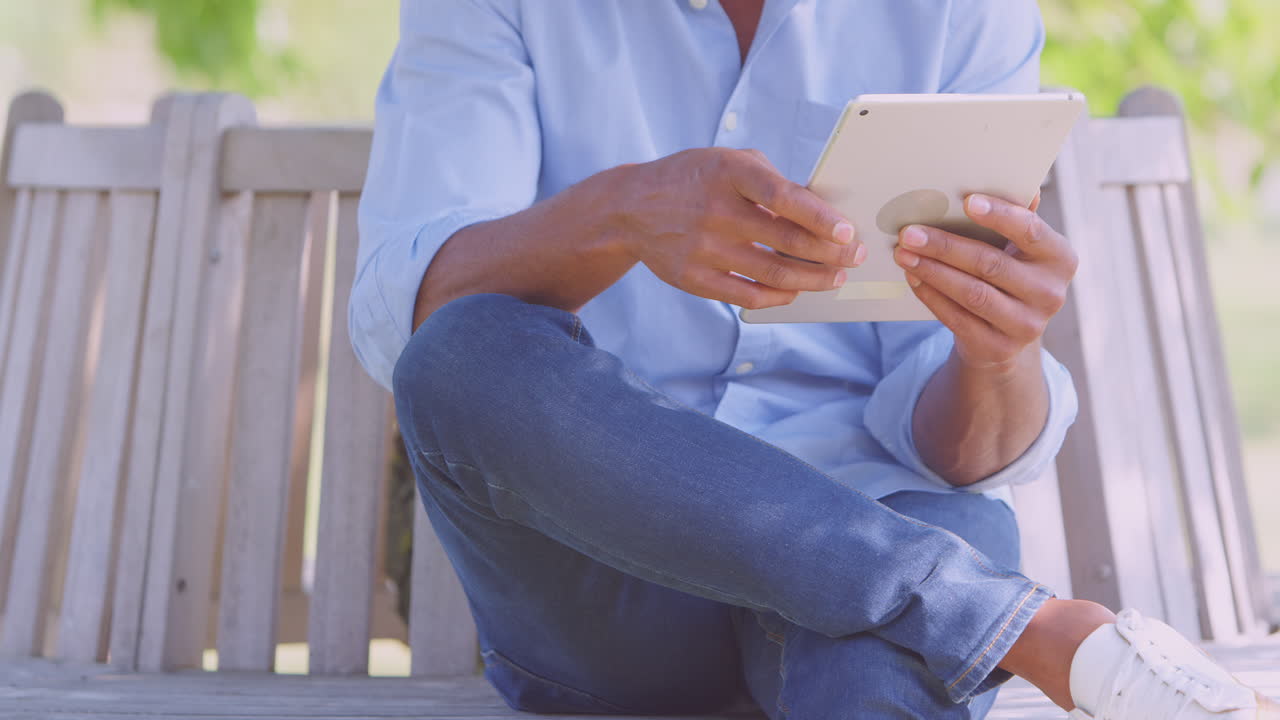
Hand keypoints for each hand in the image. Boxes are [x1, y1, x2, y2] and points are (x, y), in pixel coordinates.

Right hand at [616, 148, 865, 308]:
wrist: (630, 208)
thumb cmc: (693, 180)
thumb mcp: (728, 161)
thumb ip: (771, 181)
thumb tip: (818, 210)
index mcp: (728, 173)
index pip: (782, 197)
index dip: (820, 217)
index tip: (846, 232)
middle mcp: (715, 211)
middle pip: (785, 241)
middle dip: (829, 253)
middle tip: (853, 257)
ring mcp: (702, 248)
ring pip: (772, 273)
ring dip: (812, 279)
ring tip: (833, 277)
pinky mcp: (693, 278)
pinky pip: (748, 295)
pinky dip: (779, 295)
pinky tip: (795, 289)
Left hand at [893, 193, 1077, 369]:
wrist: (1006, 336)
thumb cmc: (1008, 275)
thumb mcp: (1019, 249)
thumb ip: (1016, 217)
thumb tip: (1013, 178)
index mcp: (1060, 259)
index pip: (1031, 231)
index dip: (1000, 215)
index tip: (967, 200)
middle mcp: (1050, 294)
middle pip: (991, 263)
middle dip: (944, 246)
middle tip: (909, 232)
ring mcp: (1026, 325)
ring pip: (971, 292)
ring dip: (932, 271)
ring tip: (903, 254)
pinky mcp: (998, 348)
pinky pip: (957, 318)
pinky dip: (931, 295)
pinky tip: (913, 278)